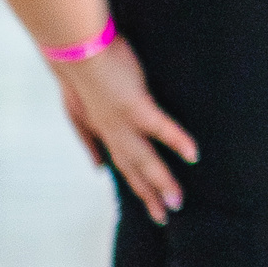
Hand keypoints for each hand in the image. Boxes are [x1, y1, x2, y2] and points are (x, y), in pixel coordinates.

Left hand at [52, 36, 197, 225]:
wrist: (74, 50)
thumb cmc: (81, 67)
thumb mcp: (80, 101)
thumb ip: (88, 131)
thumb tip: (96, 161)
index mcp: (103, 129)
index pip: (122, 162)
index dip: (135, 182)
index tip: (148, 201)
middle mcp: (111, 133)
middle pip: (132, 170)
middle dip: (148, 195)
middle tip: (164, 216)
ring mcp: (122, 122)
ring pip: (144, 160)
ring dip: (160, 182)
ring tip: (177, 201)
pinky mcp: (135, 105)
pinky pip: (160, 129)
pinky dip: (177, 143)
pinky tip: (193, 156)